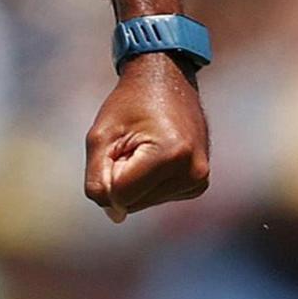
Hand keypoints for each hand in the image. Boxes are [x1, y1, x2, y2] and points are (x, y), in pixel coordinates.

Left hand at [85, 54, 209, 222]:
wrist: (167, 84)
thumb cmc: (128, 106)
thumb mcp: (100, 136)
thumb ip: (98, 177)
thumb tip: (113, 215)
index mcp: (171, 156)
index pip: (121, 194)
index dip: (106, 173)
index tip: (115, 145)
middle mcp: (192, 173)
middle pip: (132, 202)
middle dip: (119, 178)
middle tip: (128, 144)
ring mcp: (199, 181)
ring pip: (142, 202)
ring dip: (132, 181)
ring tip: (142, 147)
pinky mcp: (198, 185)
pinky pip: (156, 198)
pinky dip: (145, 182)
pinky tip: (154, 156)